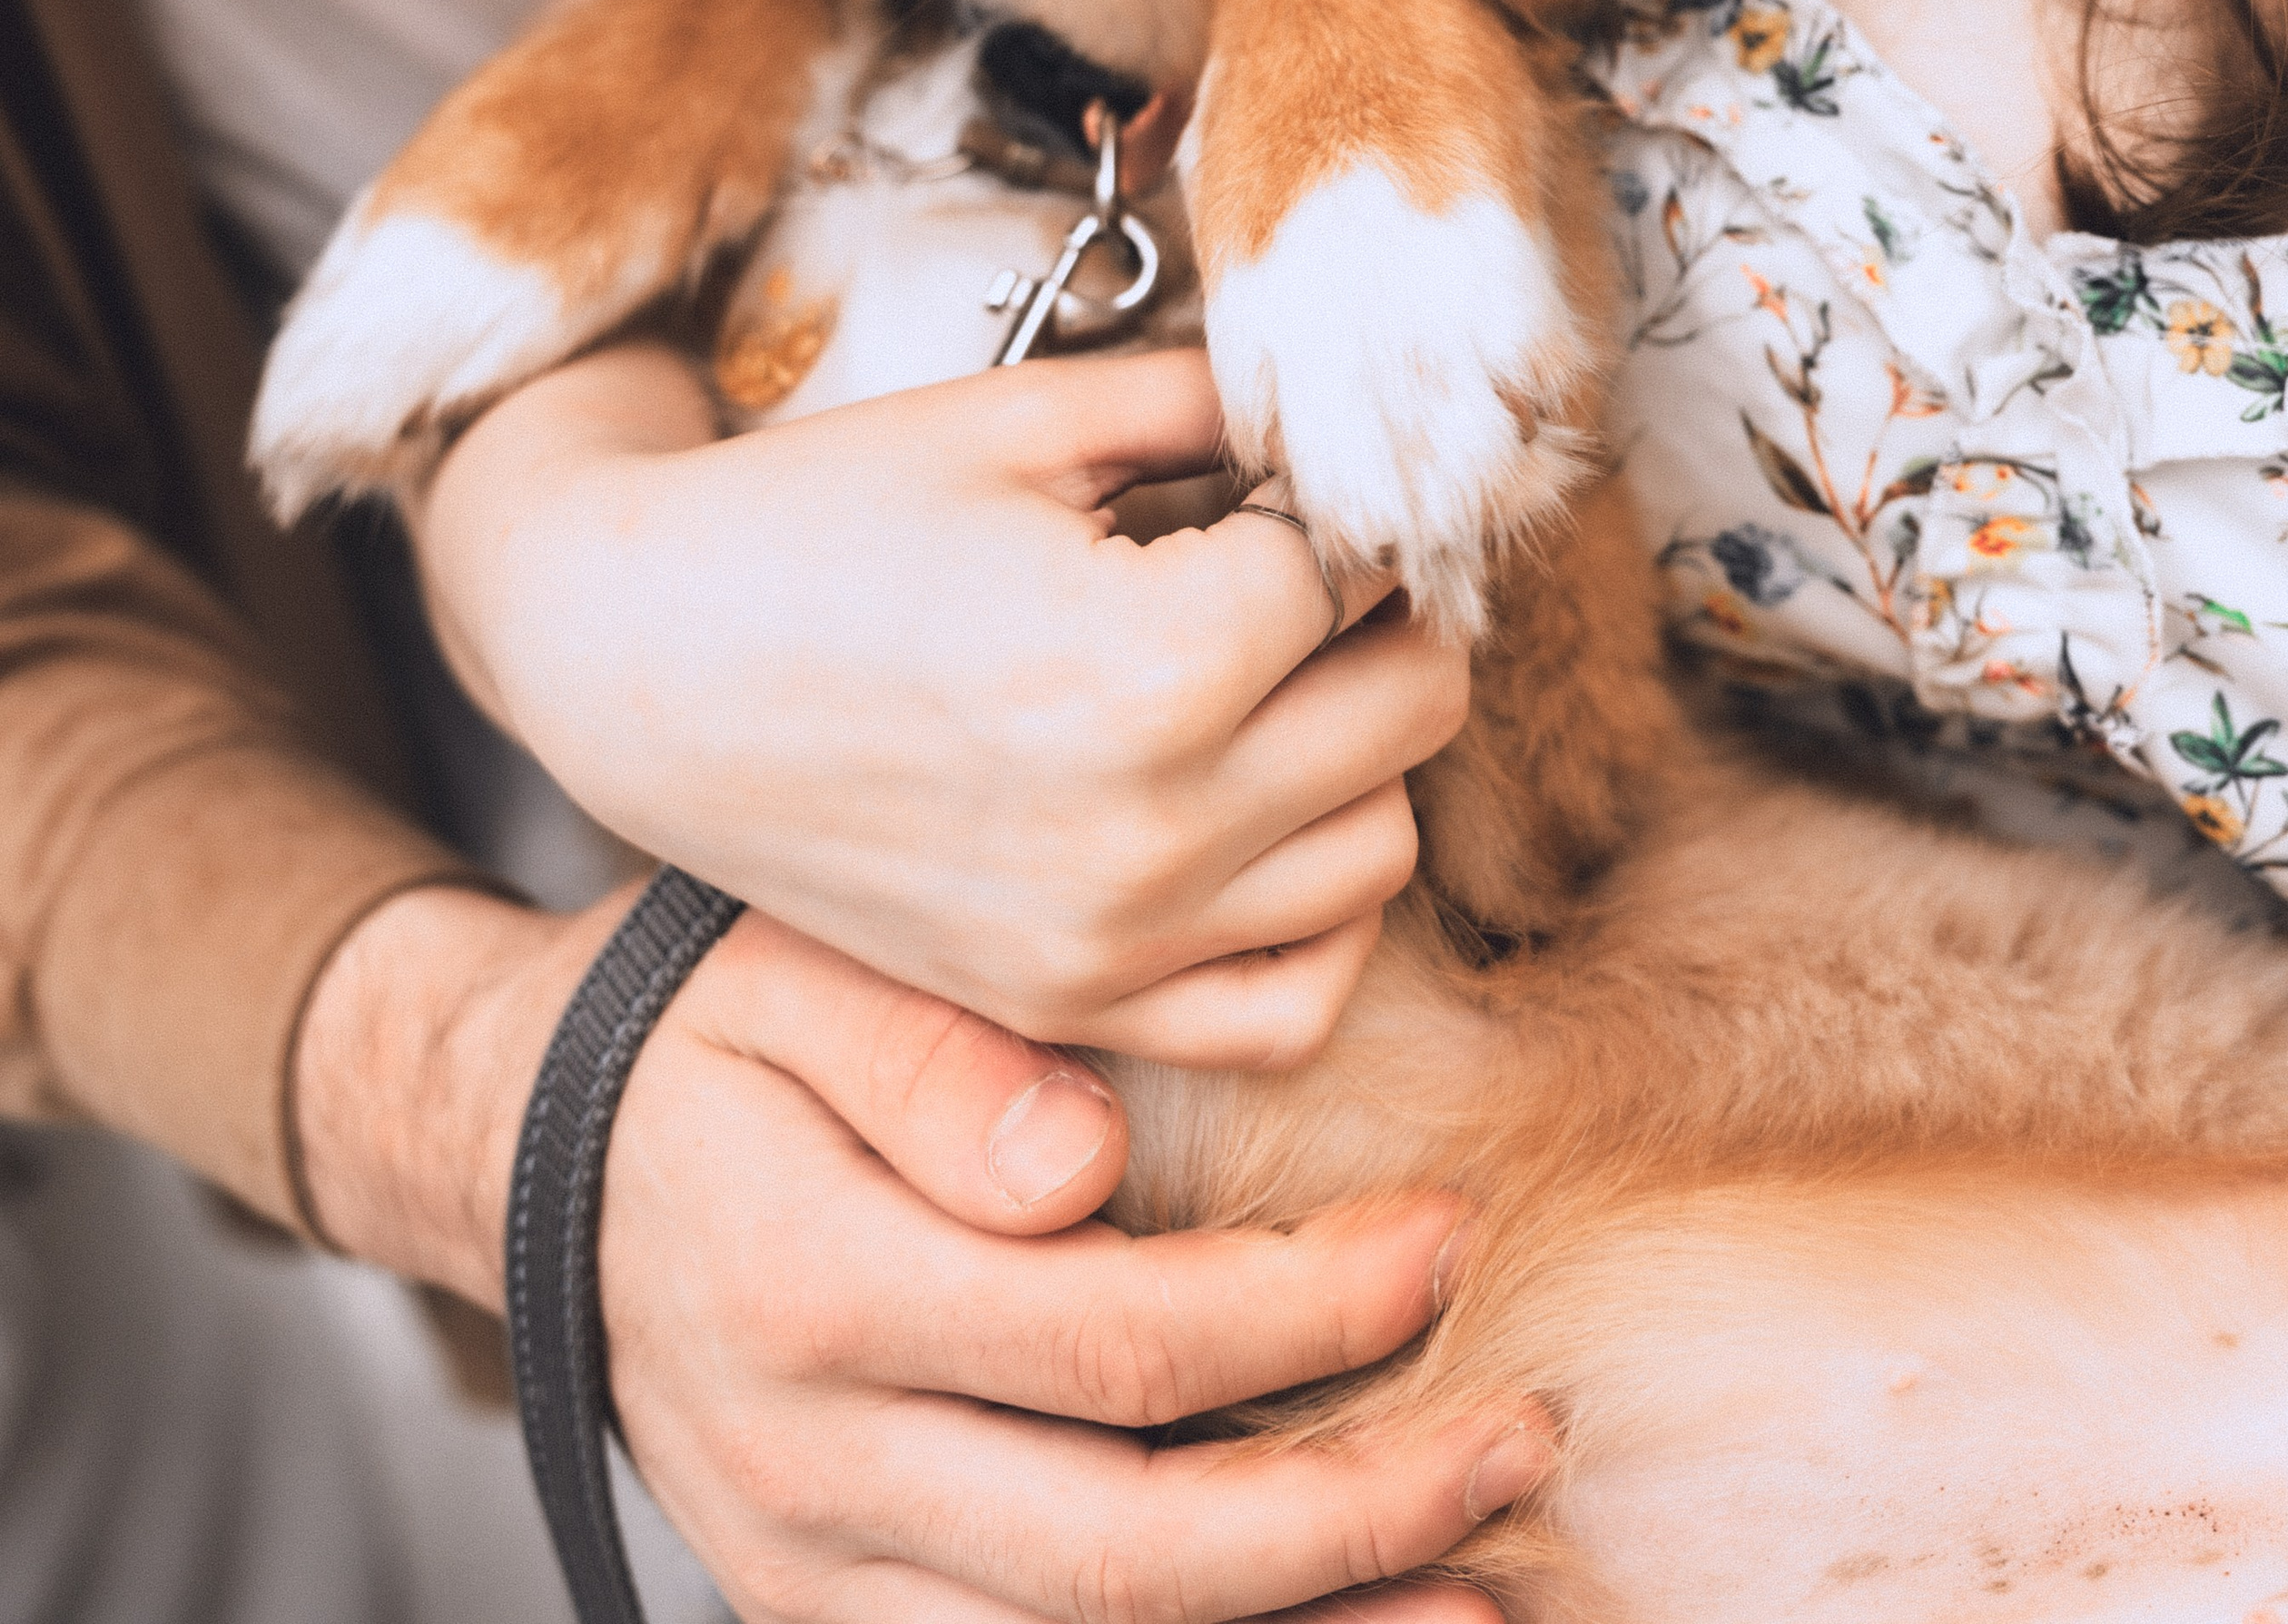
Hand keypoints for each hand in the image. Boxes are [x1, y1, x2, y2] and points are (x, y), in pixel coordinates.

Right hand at [296, 888, 1542, 1623]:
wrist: (522, 1147)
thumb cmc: (702, 1023)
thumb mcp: (791, 968)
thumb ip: (932, 1057)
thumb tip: (1081, 1162)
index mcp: (816, 1287)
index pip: (1117, 1347)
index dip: (1311, 1314)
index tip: (1448, 1234)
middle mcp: (812, 1462)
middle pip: (1126, 1552)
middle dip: (1356, 1515)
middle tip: (1523, 1430)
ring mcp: (808, 1564)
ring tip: (1485, 1590)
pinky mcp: (818, 1609)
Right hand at [414, 341, 1469, 1063]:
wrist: (634, 662)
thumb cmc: (821, 514)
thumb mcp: (1031, 420)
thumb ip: (1219, 405)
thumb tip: (1353, 412)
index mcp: (1157, 663)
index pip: (1367, 561)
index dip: (1331, 490)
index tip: (1271, 468)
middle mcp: (1156, 828)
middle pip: (1414, 703)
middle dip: (1371, 607)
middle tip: (1281, 554)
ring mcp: (1114, 939)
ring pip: (1381, 849)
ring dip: (1355, 748)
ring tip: (1254, 670)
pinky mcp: (1070, 1001)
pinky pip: (1293, 998)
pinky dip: (1312, 908)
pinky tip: (1254, 811)